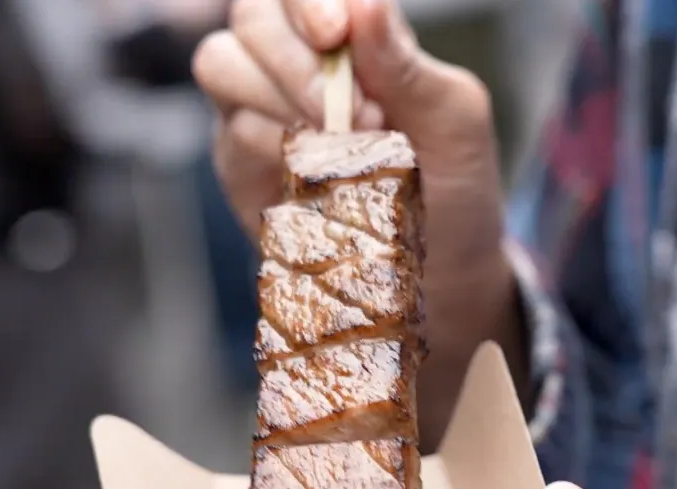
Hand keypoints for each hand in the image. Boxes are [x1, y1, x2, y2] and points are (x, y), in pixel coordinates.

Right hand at [193, 0, 524, 446]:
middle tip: (362, 116)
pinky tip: (318, 175)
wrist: (437, 273)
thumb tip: (364, 2)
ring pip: (221, 63)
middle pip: (252, 15)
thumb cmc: (454, 184)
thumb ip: (407, 62)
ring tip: (343, 144)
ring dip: (278, 96)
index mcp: (351, 33)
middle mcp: (296, 59)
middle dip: (298, 59)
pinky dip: (273, 146)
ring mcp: (260, 108)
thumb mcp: (454, 119)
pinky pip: (231, 132)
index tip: (336, 32)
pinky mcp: (241, 162)